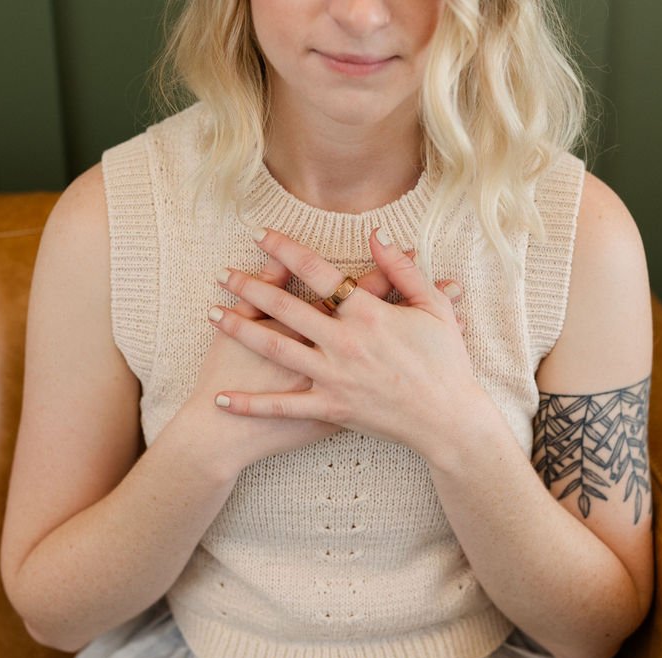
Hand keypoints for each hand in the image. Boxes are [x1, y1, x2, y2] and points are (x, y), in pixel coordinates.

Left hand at [206, 226, 477, 451]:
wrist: (449, 419)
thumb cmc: (446, 361)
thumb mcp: (432, 306)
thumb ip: (401, 269)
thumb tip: (377, 234)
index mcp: (368, 313)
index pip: (318, 273)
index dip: (285, 250)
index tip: (261, 236)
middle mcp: (344, 342)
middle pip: (285, 307)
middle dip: (250, 287)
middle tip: (223, 274)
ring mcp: (333, 377)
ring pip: (276, 348)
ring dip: (240, 330)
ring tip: (212, 314)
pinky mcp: (330, 408)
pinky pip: (283, 406)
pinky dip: (251, 404)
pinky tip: (221, 398)